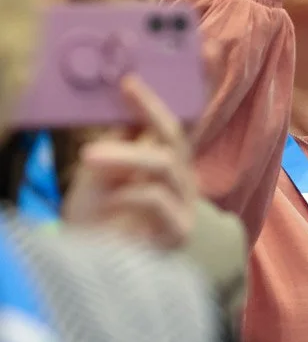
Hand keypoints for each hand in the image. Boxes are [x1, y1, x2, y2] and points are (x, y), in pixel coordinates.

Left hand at [63, 75, 196, 250]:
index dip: (164, 99)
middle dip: (148, 111)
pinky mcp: (178, 232)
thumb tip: (123, 98)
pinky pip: (157, 199)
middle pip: (175, 137)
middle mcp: (180, 182)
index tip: (145, 74)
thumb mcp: (100, 172)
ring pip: (165, 163)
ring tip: (88, 158)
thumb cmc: (94, 221)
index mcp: (165, 165)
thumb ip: (118, 142)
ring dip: (125, 156)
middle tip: (123, 90)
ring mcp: (184, 207)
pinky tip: (109, 202)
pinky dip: (127, 194)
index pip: (174, 125)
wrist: (91, 268)